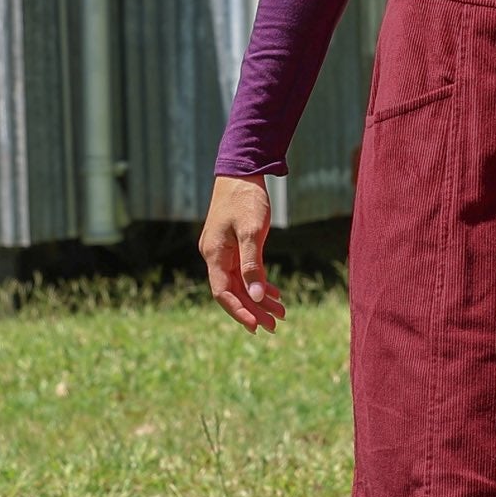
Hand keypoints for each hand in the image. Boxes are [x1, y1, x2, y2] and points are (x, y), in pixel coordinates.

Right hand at [198, 175, 285, 333]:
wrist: (242, 170)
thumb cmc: (246, 198)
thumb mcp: (252, 231)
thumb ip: (253, 264)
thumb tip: (255, 296)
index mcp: (214, 254)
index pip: (223, 292)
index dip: (240, 311)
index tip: (256, 326)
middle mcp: (215, 255)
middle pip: (234, 290)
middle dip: (254, 309)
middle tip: (275, 326)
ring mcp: (224, 250)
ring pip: (241, 282)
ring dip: (259, 298)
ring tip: (281, 313)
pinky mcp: (234, 244)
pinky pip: (246, 270)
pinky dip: (259, 282)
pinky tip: (274, 292)